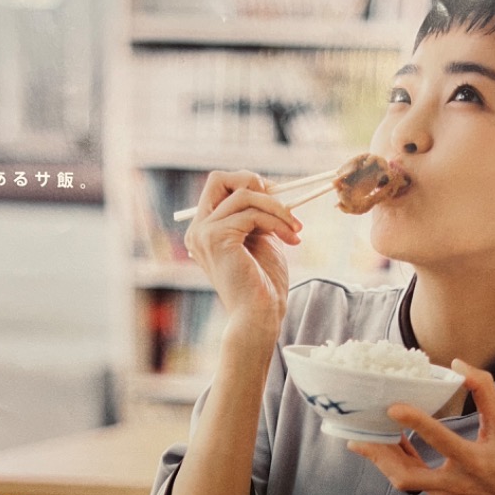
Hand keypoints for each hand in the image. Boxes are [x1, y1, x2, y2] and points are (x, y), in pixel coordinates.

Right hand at [185, 170, 302, 339]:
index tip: (276, 198)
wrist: (259, 316)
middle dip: (254, 182)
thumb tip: (268, 187)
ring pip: (244, 195)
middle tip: (281, 202)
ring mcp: (204, 233)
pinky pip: (252, 214)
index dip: (248, 183)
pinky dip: (277, 222)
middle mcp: (198, 230)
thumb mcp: (261, 239)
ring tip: (296, 229)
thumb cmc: (263, 285)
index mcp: (205, 230)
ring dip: (277, 209)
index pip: (218, 185)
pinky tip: (292, 239)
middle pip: (219, 178)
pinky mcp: (216, 238)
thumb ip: (257, 215)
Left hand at [347, 359, 494, 494]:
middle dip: (380, 456)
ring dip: (383, 458)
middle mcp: (457, 483)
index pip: (442, 441)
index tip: (393, 407)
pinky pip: (411, 481)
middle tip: (358, 436)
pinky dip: (397, 462)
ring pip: (404, 480)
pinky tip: (387, 443)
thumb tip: (458, 364)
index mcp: (475, 461)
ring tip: (362, 437)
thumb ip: (486, 392)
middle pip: (408, 476)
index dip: (417, 424)